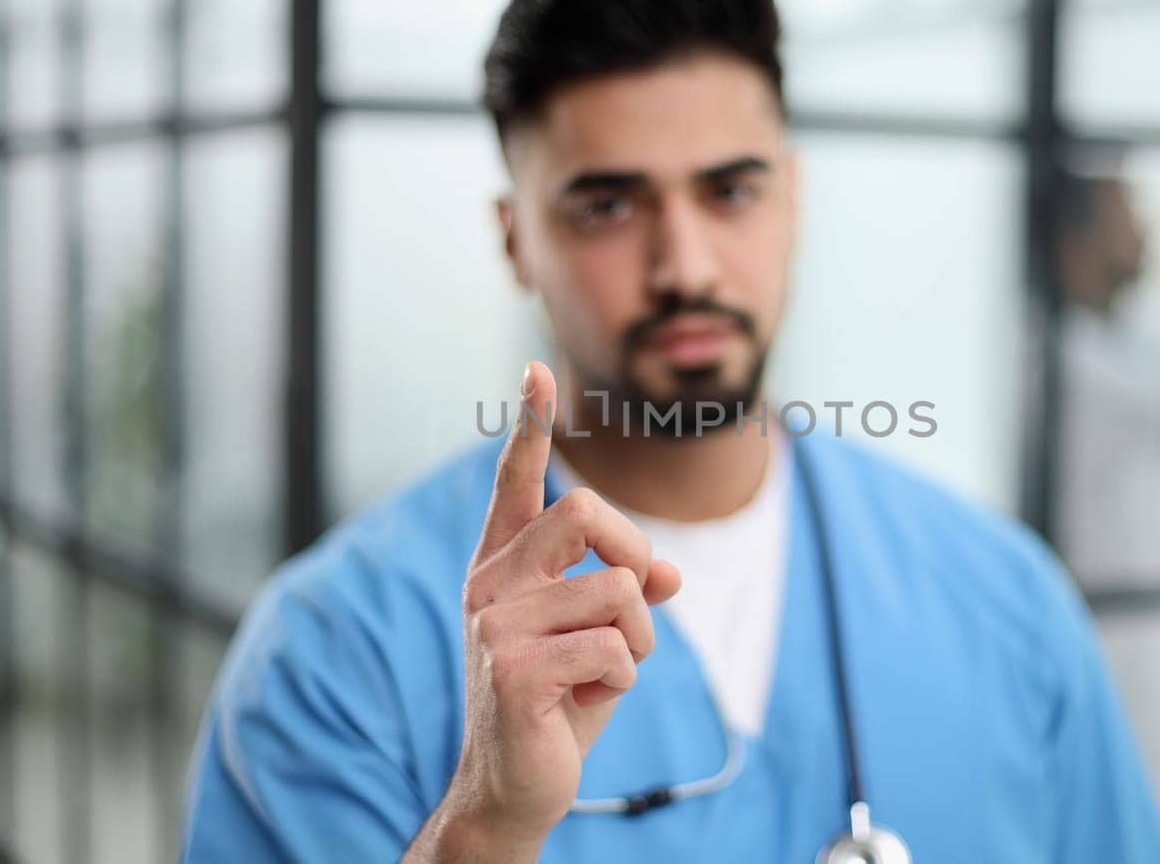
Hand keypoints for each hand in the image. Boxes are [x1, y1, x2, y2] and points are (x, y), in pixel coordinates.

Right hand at [404, 362, 681, 862]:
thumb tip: (670, 573)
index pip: (515, 483)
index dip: (529, 426)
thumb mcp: (602, 640)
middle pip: (586, 513)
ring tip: (607, 672)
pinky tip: (589, 701)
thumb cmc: (560, 705)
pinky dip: (625, 676)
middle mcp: (490, 585)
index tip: (535, 372)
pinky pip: (614, 646)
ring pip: (618, 590)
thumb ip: (626, 595)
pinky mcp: (511, 671)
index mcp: (504, 568)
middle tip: (638, 606)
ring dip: (639, 640)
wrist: (517, 787)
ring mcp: (494, 626)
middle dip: (636, 555)